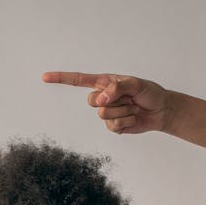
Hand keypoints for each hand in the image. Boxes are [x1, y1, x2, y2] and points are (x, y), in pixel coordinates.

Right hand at [41, 71, 170, 134]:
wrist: (160, 110)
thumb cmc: (149, 92)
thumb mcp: (136, 84)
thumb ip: (117, 88)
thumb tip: (101, 100)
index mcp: (104, 83)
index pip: (78, 80)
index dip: (61, 79)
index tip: (45, 77)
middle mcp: (103, 97)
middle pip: (92, 102)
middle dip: (110, 101)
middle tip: (128, 98)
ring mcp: (107, 113)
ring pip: (103, 116)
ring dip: (122, 112)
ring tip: (133, 107)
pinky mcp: (114, 126)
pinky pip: (112, 127)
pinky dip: (125, 122)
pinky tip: (133, 118)